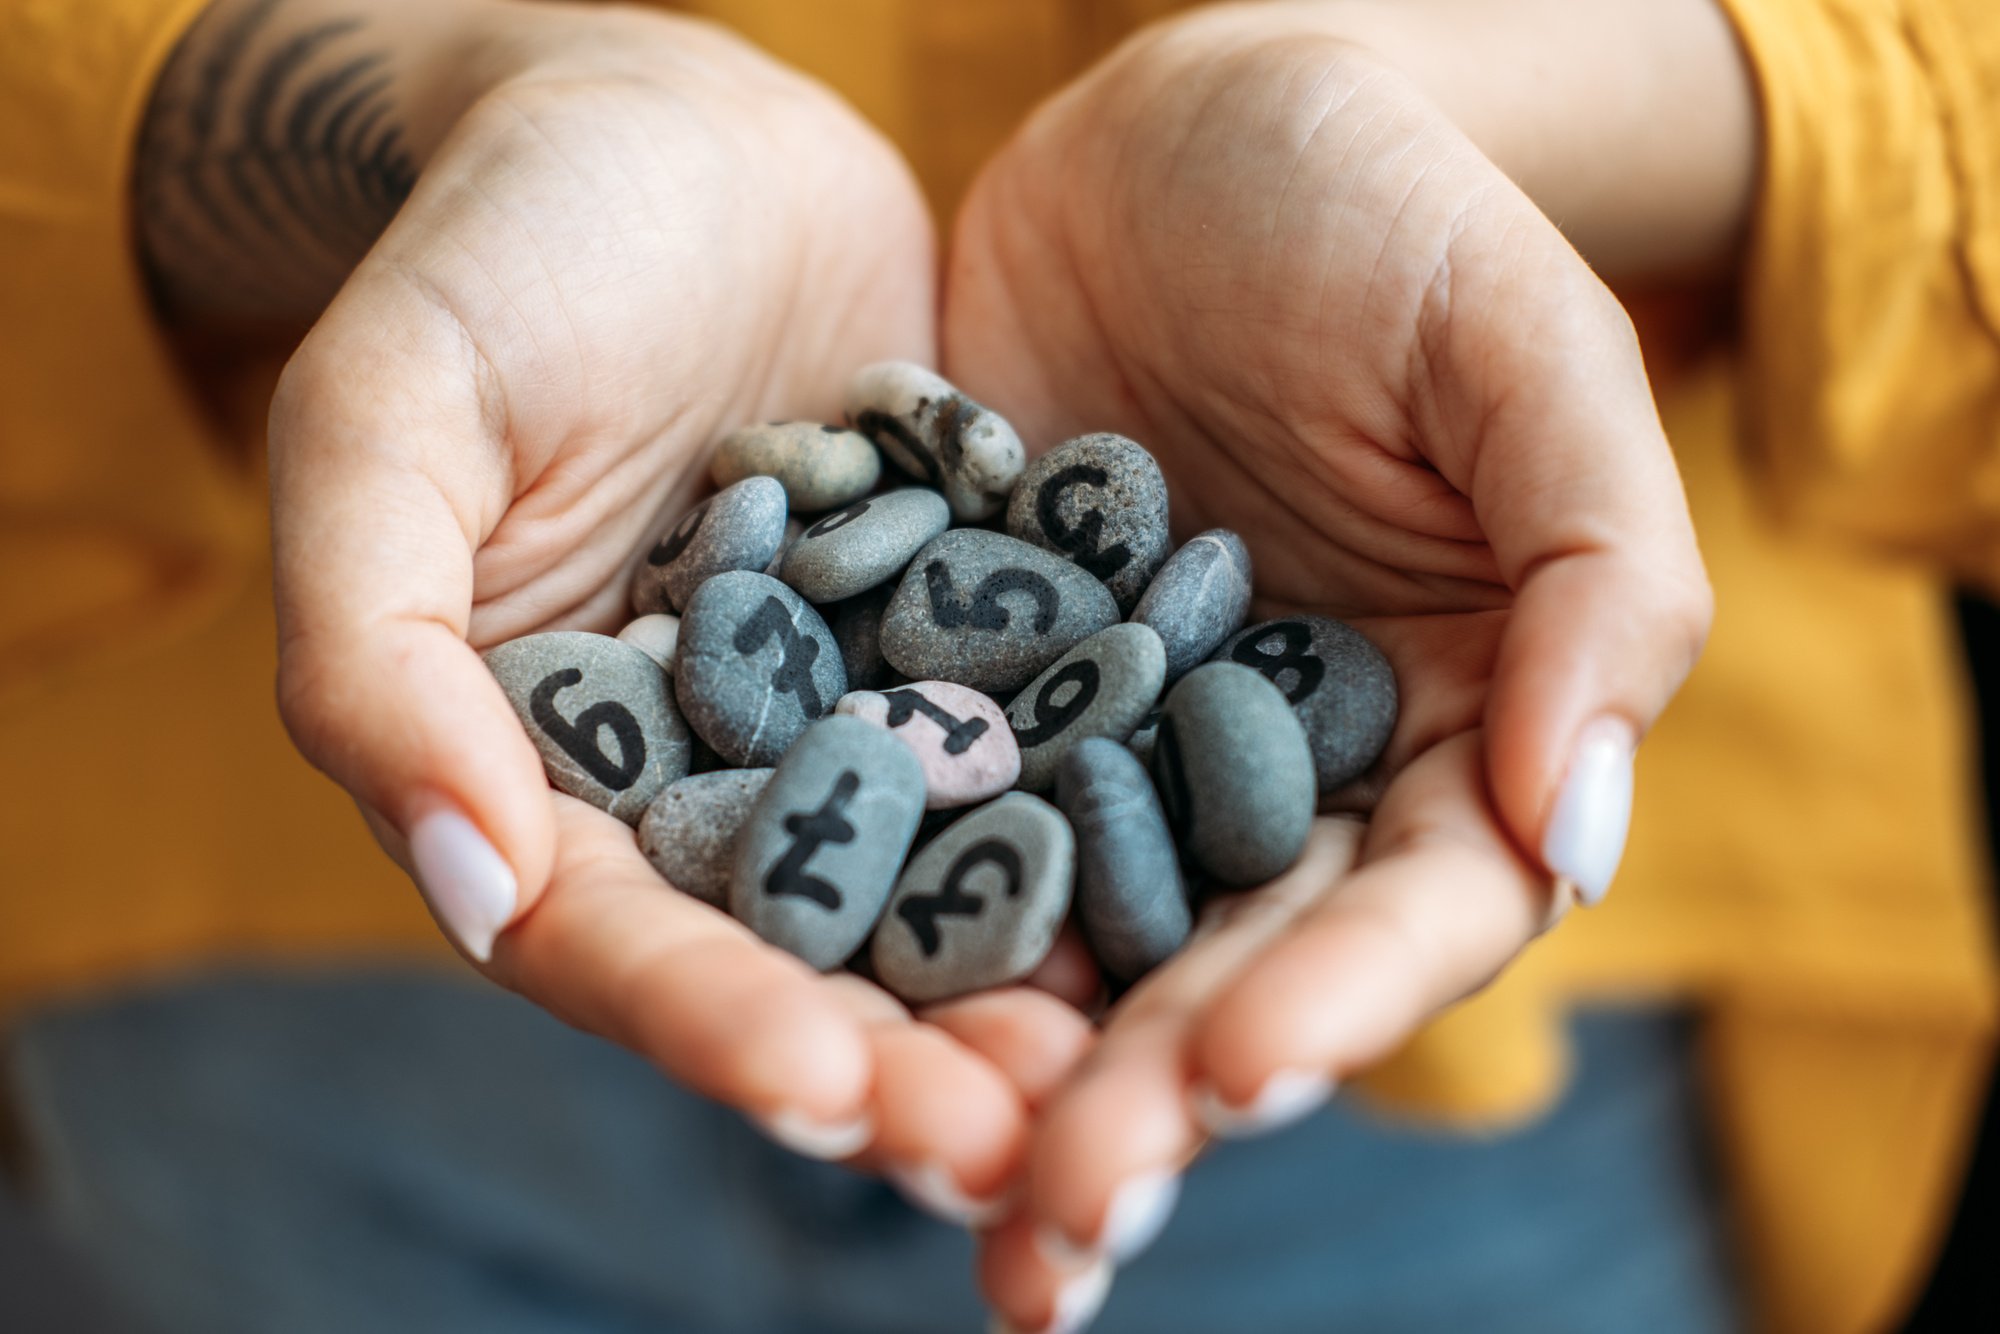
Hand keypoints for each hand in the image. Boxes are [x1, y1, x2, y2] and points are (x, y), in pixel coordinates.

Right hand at [138, 0, 1093, 1197]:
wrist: (680, 129)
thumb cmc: (502, 253)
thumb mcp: (390, 418)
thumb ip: (376, 652)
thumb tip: (462, 884)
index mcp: (545, 763)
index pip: (612, 938)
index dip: (709, 1021)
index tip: (826, 1087)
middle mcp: (709, 770)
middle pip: (796, 955)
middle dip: (902, 1061)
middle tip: (1022, 1141)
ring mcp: (852, 713)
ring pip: (939, 887)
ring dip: (1025, 989)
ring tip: (1131, 1070)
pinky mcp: (972, 639)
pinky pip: (1044, 746)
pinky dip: (1111, 821)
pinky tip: (1206, 881)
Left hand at [943, 4, 1736, 1323]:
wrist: (1175, 125)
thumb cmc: (1382, 210)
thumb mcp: (1519, 351)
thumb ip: (1593, 579)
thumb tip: (1579, 833)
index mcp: (1435, 725)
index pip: (1407, 907)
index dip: (1338, 1000)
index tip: (1239, 1068)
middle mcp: (1263, 773)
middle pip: (1220, 970)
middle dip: (1144, 1101)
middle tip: (1059, 1219)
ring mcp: (1102, 746)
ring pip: (1060, 940)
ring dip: (997, 1071)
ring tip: (928, 1180)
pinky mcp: (962, 690)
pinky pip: (912, 816)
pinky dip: (867, 918)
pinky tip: (801, 1008)